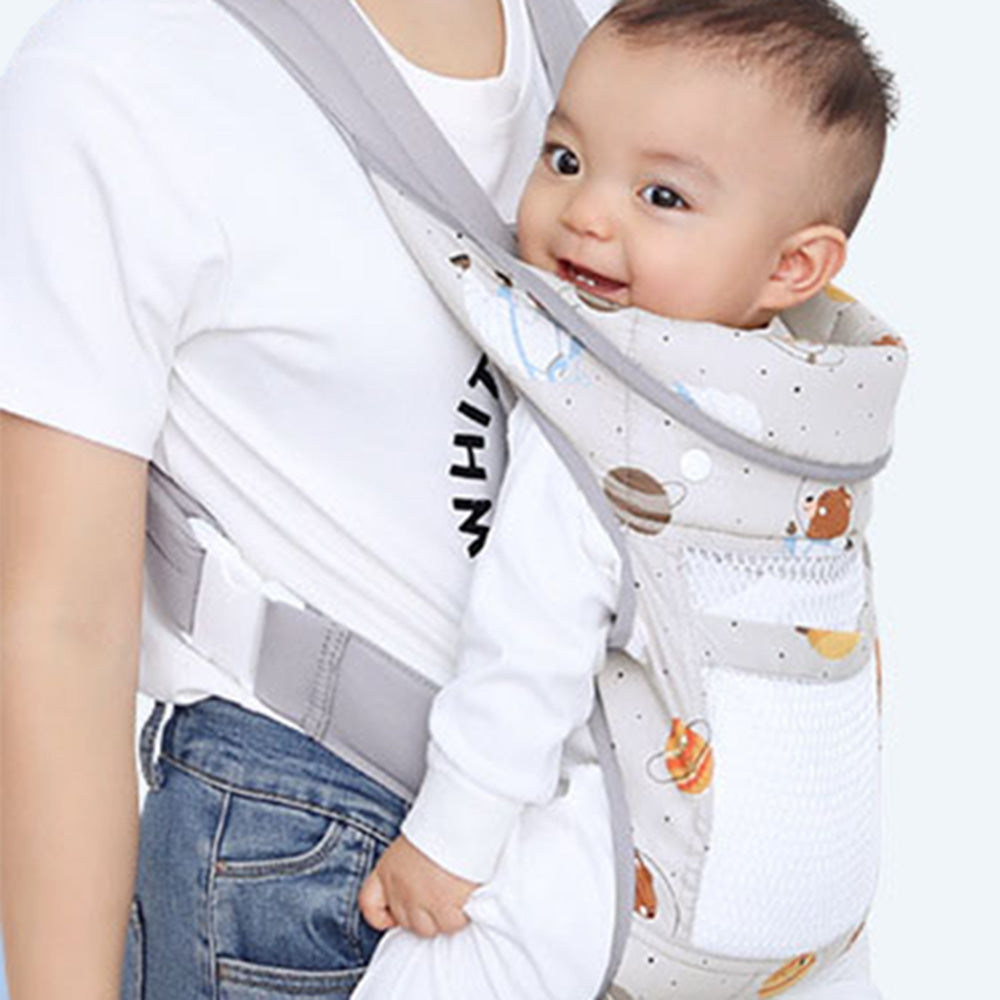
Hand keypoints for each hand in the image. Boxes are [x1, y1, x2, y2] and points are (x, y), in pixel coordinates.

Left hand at [358, 835, 479, 938]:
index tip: (394, 917)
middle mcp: (400, 889)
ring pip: (433, 928)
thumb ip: (410, 869)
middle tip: (441, 898)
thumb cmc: (440, 824)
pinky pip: (453, 923)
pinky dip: (462, 914)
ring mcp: (422, 901)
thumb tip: (424, 885)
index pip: (370, 905)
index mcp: (387, 870)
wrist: (457, 819)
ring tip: (458, 896)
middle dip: (424, 915)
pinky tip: (468, 897)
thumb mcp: (413, 844)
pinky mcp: (445, 907)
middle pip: (407, 922)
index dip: (381, 916)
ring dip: (446, 916)